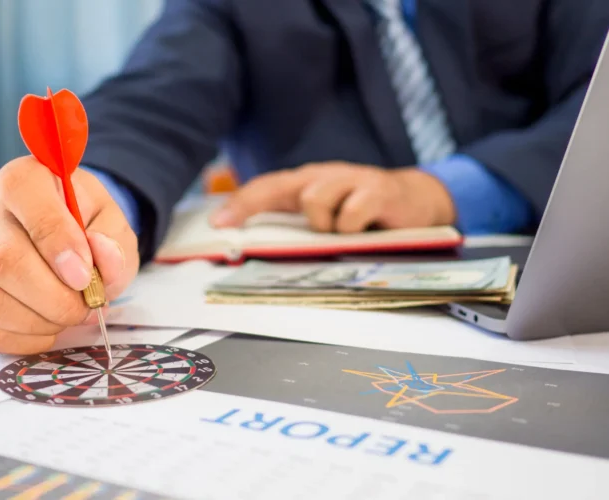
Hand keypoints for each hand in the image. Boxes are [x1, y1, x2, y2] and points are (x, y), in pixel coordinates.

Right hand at [0, 156, 139, 354]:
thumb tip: (100, 251)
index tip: (84, 275)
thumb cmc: (89, 226)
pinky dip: (22, 337)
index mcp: (24, 180)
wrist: (71, 239)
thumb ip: (113, 238)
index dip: (56, 242)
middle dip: (53, 296)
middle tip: (85, 306)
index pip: (24, 198)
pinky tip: (48, 327)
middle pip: (3, 259)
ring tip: (69, 316)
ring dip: (38, 321)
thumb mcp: (113, 223)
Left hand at [210, 162, 455, 232]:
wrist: (414, 200)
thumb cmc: (362, 210)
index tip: (218, 224)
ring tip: (342, 231)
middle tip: (243, 229)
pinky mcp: (378, 190)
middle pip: (281, 187)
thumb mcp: (328, 215)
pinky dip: (352, 228)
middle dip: (255, 207)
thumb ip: (299, 224)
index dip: (241, 203)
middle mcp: (325, 175)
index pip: (267, 187)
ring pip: (314, 200)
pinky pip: (350, 214)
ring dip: (324, 225)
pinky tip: (365, 229)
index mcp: (308, 182)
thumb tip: (258, 244)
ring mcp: (351, 179)